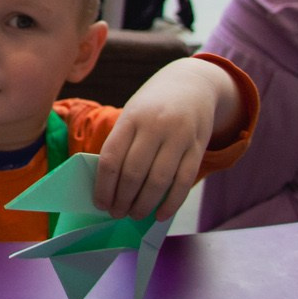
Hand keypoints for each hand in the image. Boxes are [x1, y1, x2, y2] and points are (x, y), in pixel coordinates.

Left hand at [94, 57, 236, 220]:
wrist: (192, 83)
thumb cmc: (153, 105)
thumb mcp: (133, 114)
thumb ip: (123, 143)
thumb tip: (109, 186)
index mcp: (131, 118)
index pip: (111, 158)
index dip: (103, 186)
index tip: (100, 204)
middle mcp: (154, 126)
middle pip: (133, 172)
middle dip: (122, 199)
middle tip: (116, 214)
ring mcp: (178, 137)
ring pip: (158, 180)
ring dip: (144, 204)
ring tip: (134, 215)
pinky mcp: (198, 147)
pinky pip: (184, 181)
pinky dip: (171, 203)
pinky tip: (160, 215)